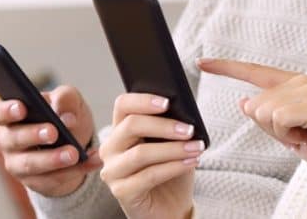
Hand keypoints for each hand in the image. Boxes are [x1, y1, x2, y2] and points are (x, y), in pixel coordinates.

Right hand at [0, 85, 102, 196]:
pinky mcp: (34, 182)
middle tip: (53, 132)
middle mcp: (8, 140)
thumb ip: (66, 99)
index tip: (21, 108)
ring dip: (53, 159)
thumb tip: (66, 116)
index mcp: (10, 115)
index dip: (5, 111)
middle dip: (33, 135)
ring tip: (74, 154)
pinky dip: (75, 170)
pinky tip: (91, 160)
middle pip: (13, 139)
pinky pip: (51, 179)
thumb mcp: (70, 101)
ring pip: (31, 164)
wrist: (77, 144)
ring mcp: (18, 164)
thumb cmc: (66, 115)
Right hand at [98, 93, 203, 218]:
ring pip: (141, 152)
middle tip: (189, 129)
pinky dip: (174, 167)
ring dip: (173, 149)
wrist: (171, 207)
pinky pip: (149, 175)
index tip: (168, 102)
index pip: (123, 105)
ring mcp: (113, 171)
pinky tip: (191, 162)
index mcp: (120, 130)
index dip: (144, 100)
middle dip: (164, 126)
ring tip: (196, 147)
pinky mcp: (121, 192)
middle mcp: (111, 148)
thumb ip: (172, 127)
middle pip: (131, 126)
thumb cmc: (171, 171)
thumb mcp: (172, 144)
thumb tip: (185, 113)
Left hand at [196, 58, 306, 180]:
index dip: (226, 67)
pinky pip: (278, 120)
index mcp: (294, 84)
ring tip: (304, 135)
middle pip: (255, 103)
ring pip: (264, 112)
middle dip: (270, 128)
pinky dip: (288, 135)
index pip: (253, 72)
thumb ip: (264, 116)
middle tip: (297, 135)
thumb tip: (243, 101)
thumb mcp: (285, 132)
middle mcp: (300, 81)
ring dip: (280, 133)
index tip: (201, 62)